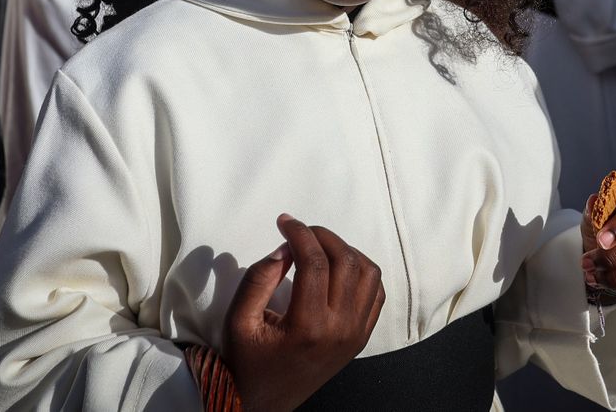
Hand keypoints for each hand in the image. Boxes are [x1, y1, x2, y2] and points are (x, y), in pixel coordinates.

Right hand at [224, 215, 384, 411]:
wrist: (261, 403)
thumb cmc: (246, 360)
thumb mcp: (238, 319)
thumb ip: (258, 278)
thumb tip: (286, 248)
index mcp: (308, 326)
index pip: (315, 262)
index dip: (300, 233)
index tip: (285, 221)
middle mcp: (340, 329)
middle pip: (346, 261)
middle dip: (323, 236)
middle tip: (301, 231)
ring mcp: (355, 335)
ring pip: (368, 273)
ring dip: (345, 251)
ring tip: (319, 247)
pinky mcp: (360, 338)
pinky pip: (376, 294)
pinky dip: (362, 273)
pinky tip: (338, 269)